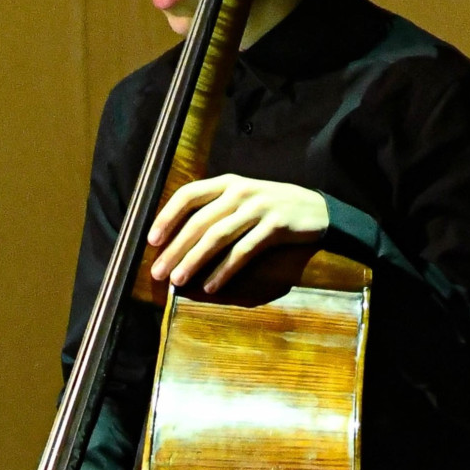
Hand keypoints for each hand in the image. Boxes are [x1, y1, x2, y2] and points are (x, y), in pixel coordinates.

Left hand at [148, 174, 327, 292]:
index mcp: (227, 182)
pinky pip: (243, 251)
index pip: (189, 194)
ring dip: (194, 261)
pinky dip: (224, 271)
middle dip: (175, 249)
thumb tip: (176, 239)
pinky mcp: (275, 227)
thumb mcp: (242, 198)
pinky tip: (210, 286)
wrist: (317, 209)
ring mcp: (258, 208)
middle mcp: (240, 191)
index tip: (152, 241)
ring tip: (177, 281)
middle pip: (199, 222)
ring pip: (218, 237)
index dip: (167, 216)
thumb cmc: (270, 207)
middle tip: (157, 273)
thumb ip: (214, 209)